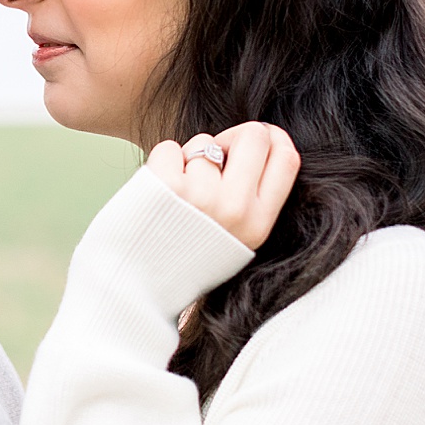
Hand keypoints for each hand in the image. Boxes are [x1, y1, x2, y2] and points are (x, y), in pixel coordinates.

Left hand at [145, 122, 300, 249]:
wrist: (137, 287)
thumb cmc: (185, 256)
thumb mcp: (235, 240)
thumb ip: (251, 200)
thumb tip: (259, 140)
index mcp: (259, 224)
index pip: (287, 158)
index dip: (272, 137)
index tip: (255, 139)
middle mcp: (236, 210)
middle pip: (254, 136)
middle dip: (231, 137)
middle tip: (212, 159)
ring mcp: (202, 196)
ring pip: (204, 142)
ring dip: (188, 159)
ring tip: (177, 196)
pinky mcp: (168, 185)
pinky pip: (170, 148)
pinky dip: (162, 163)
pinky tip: (156, 193)